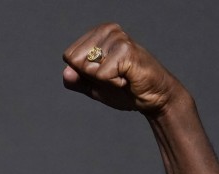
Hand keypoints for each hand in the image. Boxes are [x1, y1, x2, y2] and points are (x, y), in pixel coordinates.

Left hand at [61, 24, 183, 114]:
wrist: (152, 97)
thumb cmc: (125, 89)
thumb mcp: (94, 86)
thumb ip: (78, 80)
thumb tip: (65, 73)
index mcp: (97, 34)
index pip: (69, 56)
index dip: (83, 74)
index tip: (104, 75)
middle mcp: (107, 30)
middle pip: (75, 60)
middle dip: (92, 76)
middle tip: (114, 76)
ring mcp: (117, 38)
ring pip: (88, 67)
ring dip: (105, 80)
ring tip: (122, 76)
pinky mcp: (126, 50)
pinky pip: (101, 74)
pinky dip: (113, 83)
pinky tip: (127, 78)